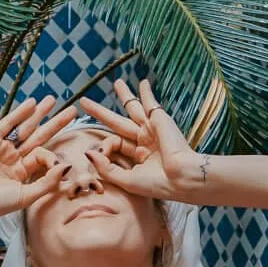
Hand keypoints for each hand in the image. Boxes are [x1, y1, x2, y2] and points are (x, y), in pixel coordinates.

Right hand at [0, 97, 74, 223]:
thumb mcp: (27, 195)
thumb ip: (48, 181)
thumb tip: (66, 166)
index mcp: (23, 171)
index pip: (42, 156)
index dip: (51, 157)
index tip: (56, 164)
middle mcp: (14, 157)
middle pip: (39, 136)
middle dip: (55, 123)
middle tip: (72, 111)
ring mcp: (2, 148)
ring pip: (25, 127)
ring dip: (39, 113)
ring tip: (53, 100)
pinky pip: (8, 124)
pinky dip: (19, 113)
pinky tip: (32, 103)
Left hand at [79, 78, 207, 200]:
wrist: (182, 177)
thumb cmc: (157, 183)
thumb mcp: (125, 180)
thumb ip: (105, 167)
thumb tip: (88, 152)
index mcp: (138, 156)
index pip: (114, 144)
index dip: (104, 147)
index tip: (102, 153)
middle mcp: (144, 141)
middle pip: (117, 122)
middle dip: (100, 112)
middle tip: (84, 102)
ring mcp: (152, 128)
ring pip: (133, 108)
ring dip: (125, 95)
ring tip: (117, 83)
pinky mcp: (159, 119)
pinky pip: (150, 102)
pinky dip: (146, 92)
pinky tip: (143, 83)